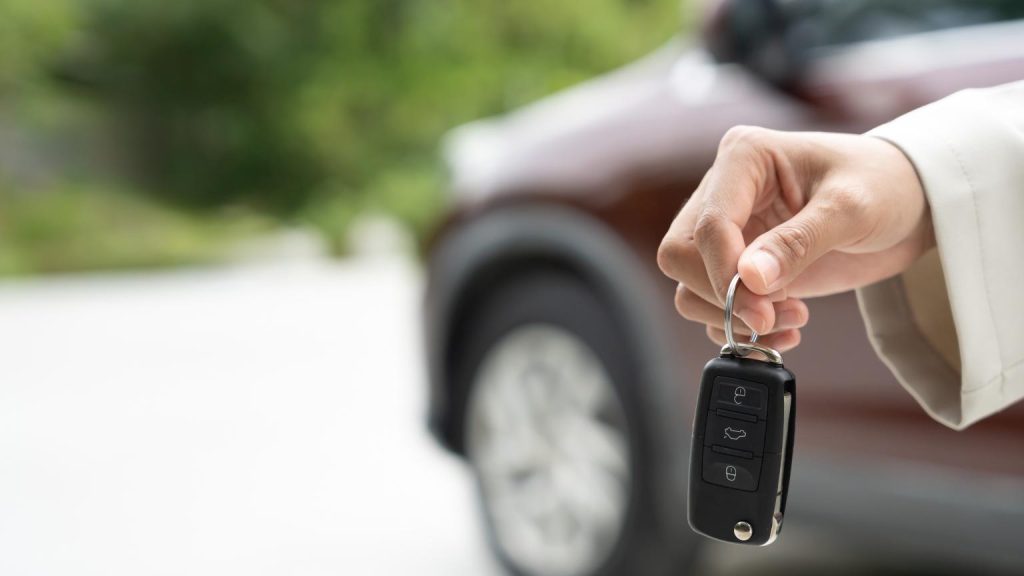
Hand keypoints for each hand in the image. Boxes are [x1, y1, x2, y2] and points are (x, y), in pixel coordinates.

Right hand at [657, 126, 933, 350]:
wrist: (912, 204)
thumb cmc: (886, 186)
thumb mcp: (852, 208)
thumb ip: (799, 242)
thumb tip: (749, 278)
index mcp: (745, 158)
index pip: (708, 224)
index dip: (724, 274)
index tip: (761, 309)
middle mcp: (725, 191)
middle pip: (680, 256)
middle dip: (722, 296)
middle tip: (772, 315)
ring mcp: (730, 230)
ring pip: (689, 285)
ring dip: (732, 316)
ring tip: (791, 318)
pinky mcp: (739, 264)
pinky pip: (713, 305)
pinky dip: (740, 328)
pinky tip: (786, 326)